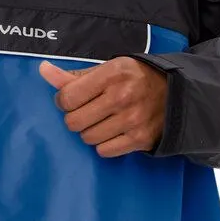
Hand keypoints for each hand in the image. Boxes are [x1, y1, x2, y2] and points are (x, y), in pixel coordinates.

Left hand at [38, 56, 167, 156]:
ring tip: (103, 121)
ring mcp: (132, 119)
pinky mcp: (140, 139)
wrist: (176, 93)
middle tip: (87, 112)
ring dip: (91, 132)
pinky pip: (104, 151)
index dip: (64, 101)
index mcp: (112, 74)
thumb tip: (43, 70)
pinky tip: (114, 132)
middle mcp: (122, 96)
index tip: (73, 100)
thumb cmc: (135, 79)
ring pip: (88, 138)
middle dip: (75, 118)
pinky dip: (105, 144)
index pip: (67, 97)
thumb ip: (74, 75)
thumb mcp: (108, 70)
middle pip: (74, 121)